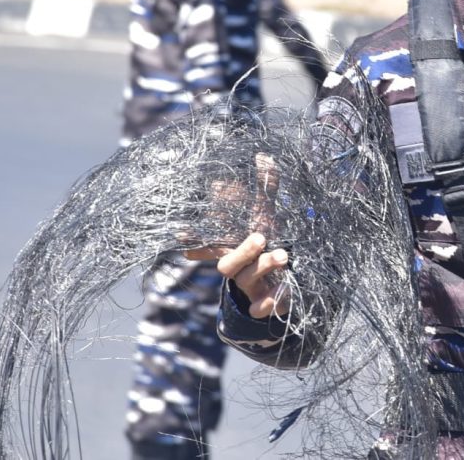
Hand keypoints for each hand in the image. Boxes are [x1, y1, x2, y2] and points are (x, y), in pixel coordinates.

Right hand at [184, 154, 289, 318]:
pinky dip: (269, 302)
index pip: (211, 243)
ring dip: (263, 266)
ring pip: (246, 280)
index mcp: (232, 246)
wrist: (280, 283)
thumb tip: (263, 155)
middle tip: (260, 235)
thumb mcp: (267, 215)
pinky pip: (262, 307)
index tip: (181, 232)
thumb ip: (266, 188)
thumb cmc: (267, 244)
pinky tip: (278, 296)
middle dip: (242, 250)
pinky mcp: (264, 302)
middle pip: (227, 264)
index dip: (195, 240)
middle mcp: (237, 267)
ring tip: (282, 255)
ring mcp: (250, 286)